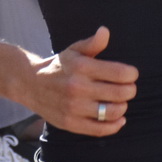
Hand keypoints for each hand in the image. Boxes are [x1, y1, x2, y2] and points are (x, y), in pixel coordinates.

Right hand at [24, 26, 138, 136]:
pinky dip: (115, 125)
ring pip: (112, 112)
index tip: (131, 74)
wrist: (30, 84)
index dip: (131, 74)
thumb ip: (92, 43)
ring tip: (121, 101)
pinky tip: (119, 119)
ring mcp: (74, 108)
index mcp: (81, 68)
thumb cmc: (58, 66)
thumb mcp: (73, 51)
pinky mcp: (71, 123)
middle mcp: (78, 88)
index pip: (119, 73)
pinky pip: (100, 129)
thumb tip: (105, 31)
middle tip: (129, 88)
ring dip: (123, 107)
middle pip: (120, 93)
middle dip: (130, 90)